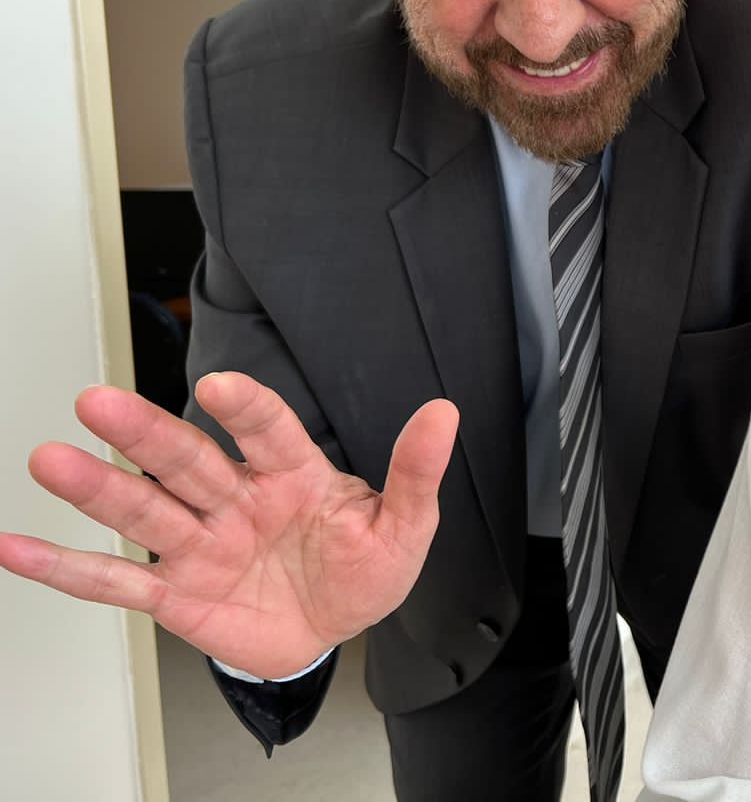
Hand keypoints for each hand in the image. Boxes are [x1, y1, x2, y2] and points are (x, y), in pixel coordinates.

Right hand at [0, 372, 457, 677]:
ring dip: (98, 487)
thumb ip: (416, 472)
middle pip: (187, 461)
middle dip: (145, 433)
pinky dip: (66, 567)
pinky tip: (19, 547)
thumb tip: (444, 413)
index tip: (222, 385)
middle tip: (100, 401)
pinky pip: (115, 582)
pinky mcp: (175, 594)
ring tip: (52, 458)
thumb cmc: (362, 568)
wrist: (332, 629)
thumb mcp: (405, 525)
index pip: (268, 431)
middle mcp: (238, 499)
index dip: (247, 408)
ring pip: (145, 510)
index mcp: (294, 475)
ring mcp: (201, 544)